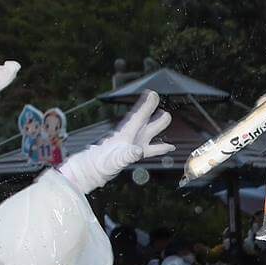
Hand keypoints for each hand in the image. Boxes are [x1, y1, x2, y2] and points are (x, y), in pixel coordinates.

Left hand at [58, 91, 174, 193]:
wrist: (96, 170)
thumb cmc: (103, 164)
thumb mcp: (116, 160)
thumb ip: (128, 155)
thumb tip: (138, 151)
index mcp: (126, 134)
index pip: (139, 117)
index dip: (147, 106)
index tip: (153, 94)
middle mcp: (131, 137)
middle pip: (144, 120)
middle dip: (151, 110)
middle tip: (157, 98)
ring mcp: (134, 144)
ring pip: (149, 131)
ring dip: (157, 125)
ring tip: (166, 117)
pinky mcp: (135, 153)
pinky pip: (152, 148)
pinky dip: (162, 147)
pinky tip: (169, 147)